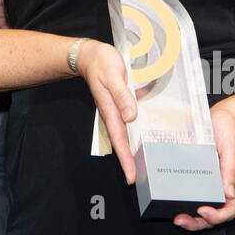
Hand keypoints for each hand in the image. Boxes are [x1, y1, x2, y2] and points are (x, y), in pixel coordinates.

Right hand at [76, 40, 137, 184]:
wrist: (90, 54)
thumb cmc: (101, 63)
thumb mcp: (113, 76)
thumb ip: (122, 95)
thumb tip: (131, 116)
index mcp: (111, 110)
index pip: (119, 139)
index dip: (125, 158)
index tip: (131, 177)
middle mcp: (113, 113)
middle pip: (122, 141)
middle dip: (128, 161)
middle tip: (137, 179)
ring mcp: (116, 109)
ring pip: (125, 134)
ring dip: (131, 149)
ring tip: (142, 165)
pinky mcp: (120, 103)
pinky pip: (128, 122)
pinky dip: (135, 133)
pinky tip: (143, 137)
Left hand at [174, 100, 234, 229]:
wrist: (222, 114)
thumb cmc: (229, 130)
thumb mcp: (232, 148)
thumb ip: (230, 170)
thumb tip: (229, 194)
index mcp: (228, 182)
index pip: (228, 209)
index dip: (217, 216)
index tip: (203, 210)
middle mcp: (216, 185)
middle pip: (209, 214)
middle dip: (196, 223)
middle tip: (180, 220)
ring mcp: (204, 180)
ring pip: (196, 206)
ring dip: (187, 215)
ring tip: (174, 215)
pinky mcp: (193, 172)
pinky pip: (187, 189)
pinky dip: (178, 198)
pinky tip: (166, 196)